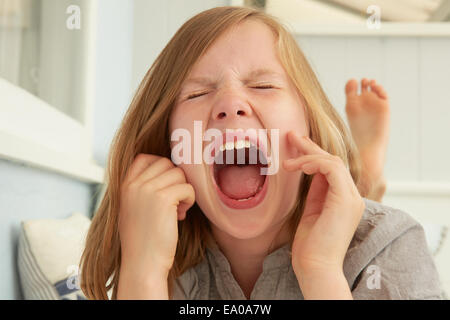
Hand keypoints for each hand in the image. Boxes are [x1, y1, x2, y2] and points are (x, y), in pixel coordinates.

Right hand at [118, 154, 194, 275]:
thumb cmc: (143, 239)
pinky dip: (189, 200)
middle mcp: (133, 184)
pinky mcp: (163, 199)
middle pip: (166, 163)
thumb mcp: (134, 208)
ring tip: (176, 211)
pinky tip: (180, 216)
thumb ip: (144, 188)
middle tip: (173, 202)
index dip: (161, 168)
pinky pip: (187, 187)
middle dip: (175, 181)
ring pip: (179, 174)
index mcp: (124, 185)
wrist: (142, 264)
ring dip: (183, 191)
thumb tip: (172, 169)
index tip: (166, 187)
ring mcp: (147, 190)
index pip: (145, 158)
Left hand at [283, 131, 364, 275]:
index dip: (312, 155)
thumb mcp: (310, 212)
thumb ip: (314, 192)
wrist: (315, 267)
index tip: (294, 146)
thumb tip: (307, 171)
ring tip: (287, 161)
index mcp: (344, 200)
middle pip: (332, 161)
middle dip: (310, 147)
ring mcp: (352, 198)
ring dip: (308, 156)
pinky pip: (332, 169)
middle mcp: (352, 197)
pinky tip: (296, 167)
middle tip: (291, 136)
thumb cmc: (310, 246)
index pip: (330, 169)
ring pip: (332, 161)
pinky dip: (313, 164)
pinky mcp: (346, 199)